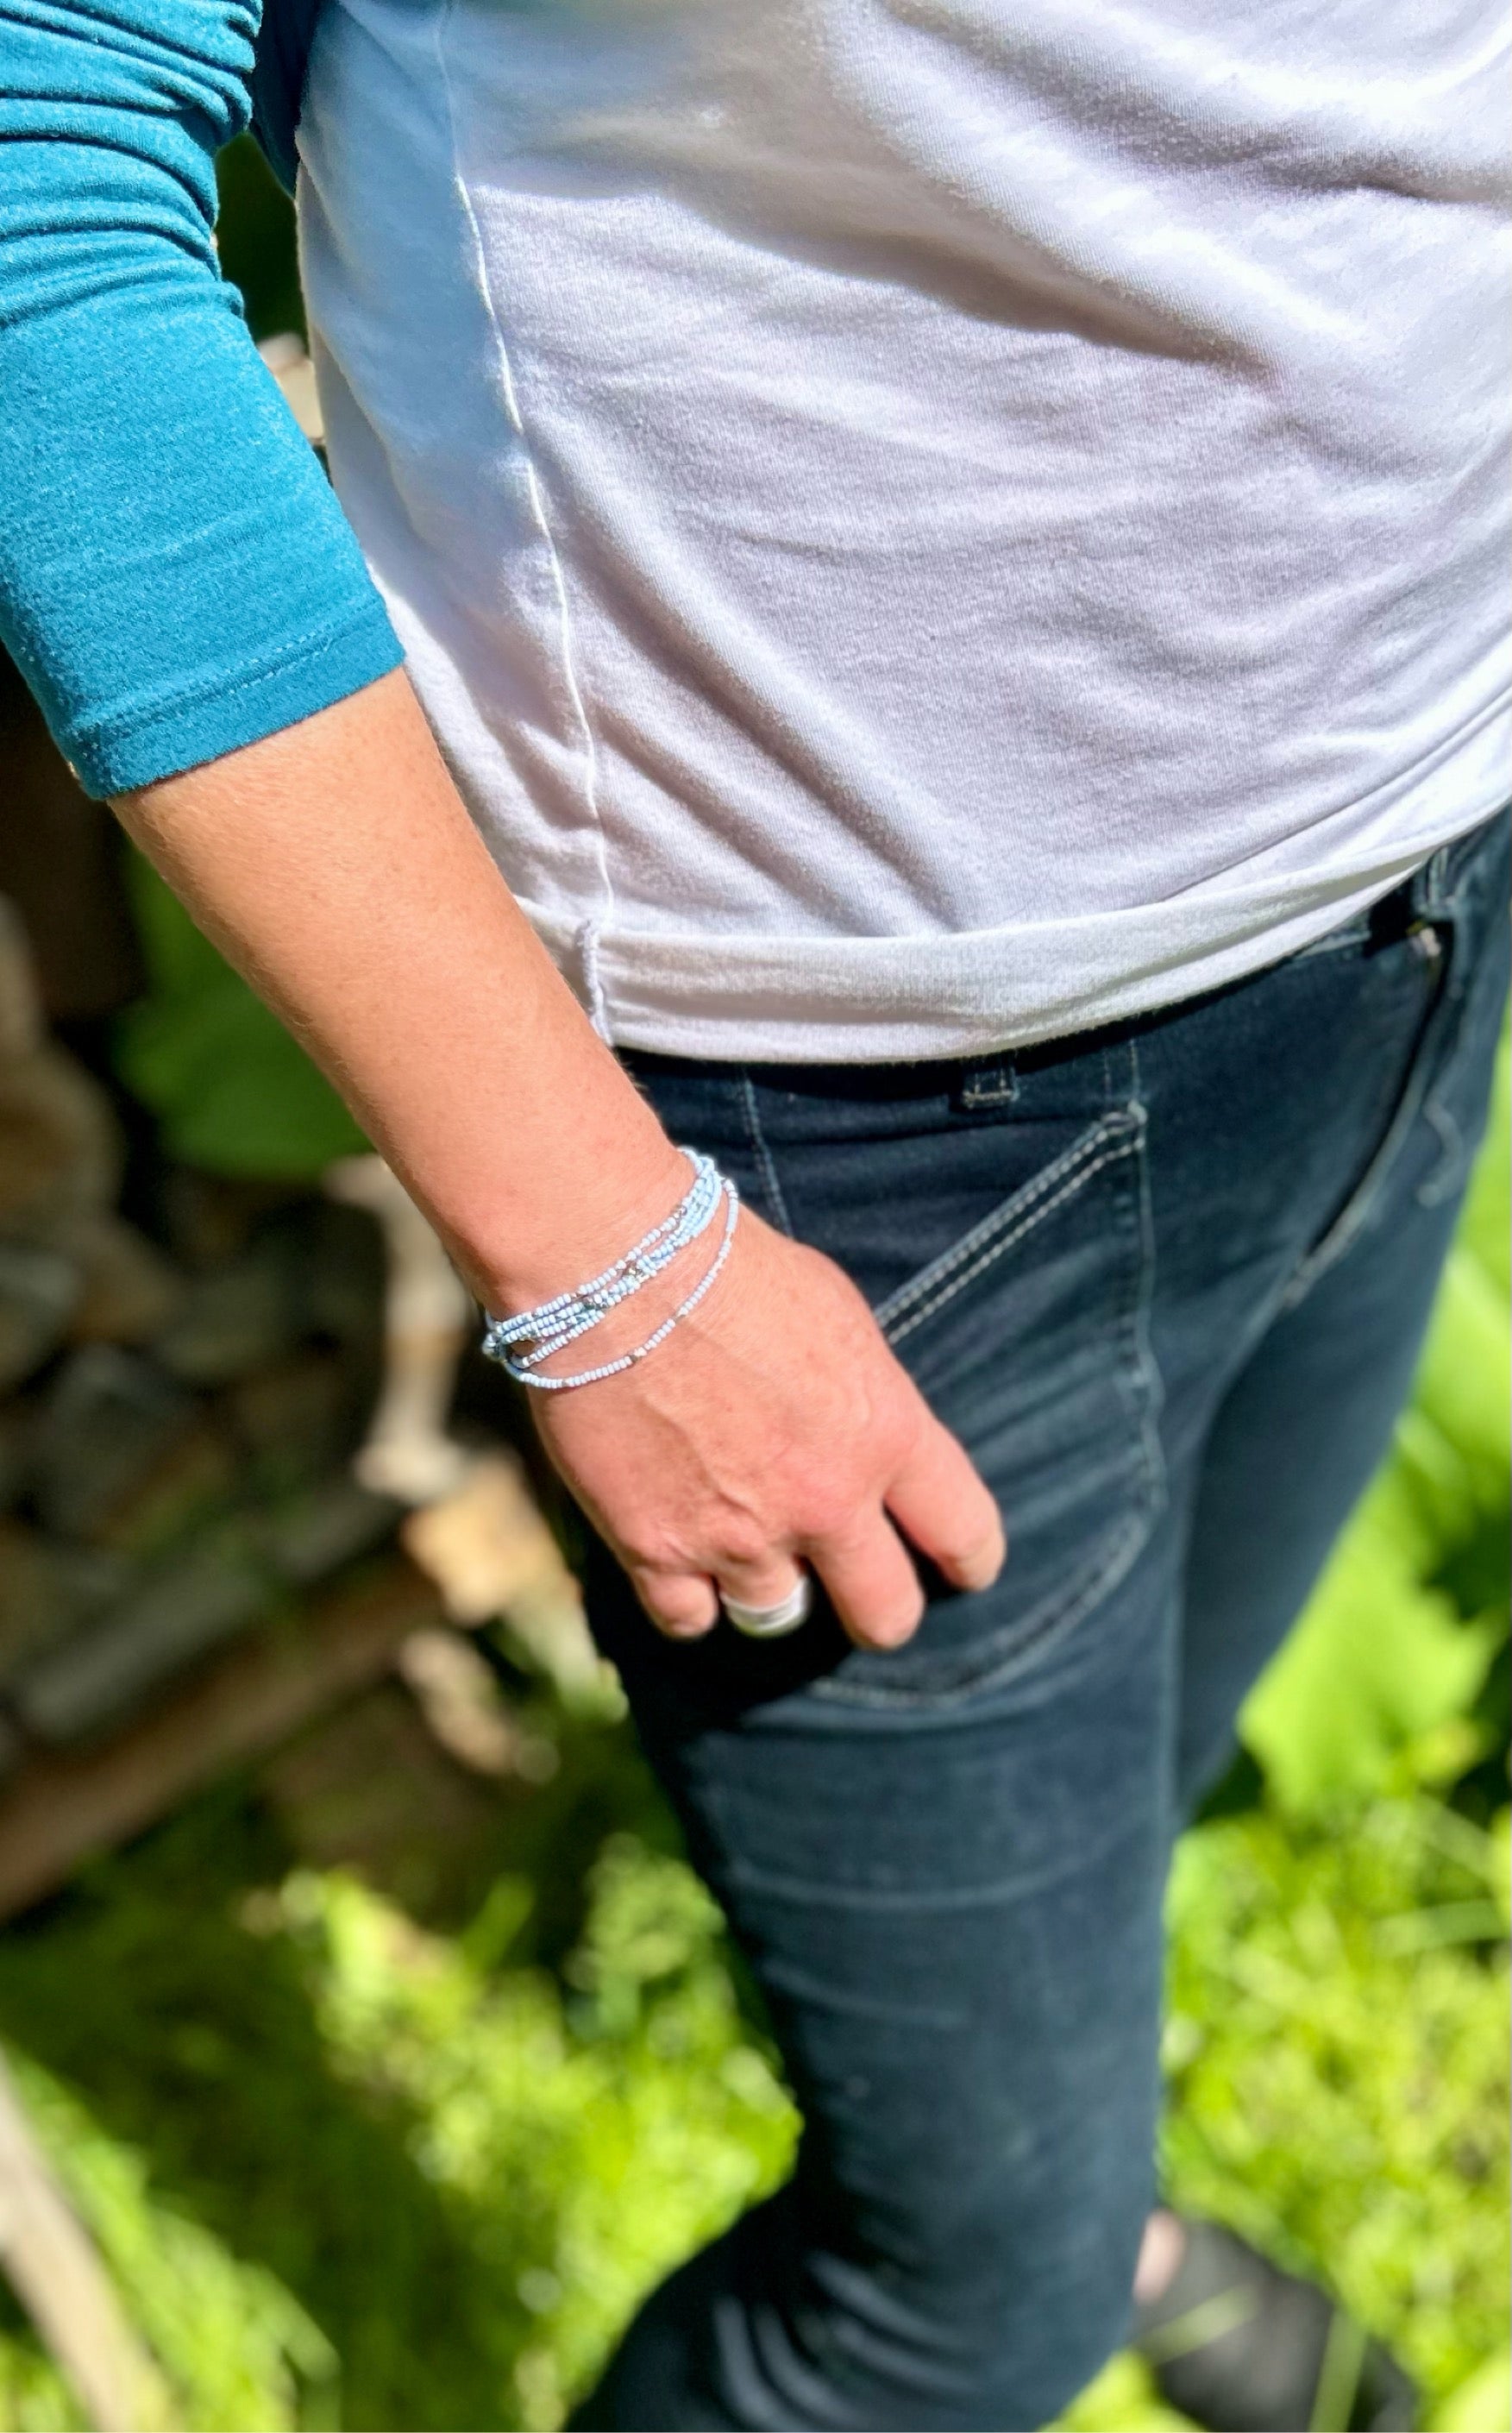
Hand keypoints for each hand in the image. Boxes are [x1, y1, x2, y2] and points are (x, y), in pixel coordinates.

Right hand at [531, 1205, 1005, 1647]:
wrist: (618, 1269)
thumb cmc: (732, 1267)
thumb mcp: (839, 1317)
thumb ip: (865, 1400)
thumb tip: (868, 1437)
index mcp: (886, 1434)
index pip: (965, 1535)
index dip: (967, 1560)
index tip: (957, 1568)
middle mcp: (825, 1501)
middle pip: (885, 1616)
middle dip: (875, 1608)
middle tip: (853, 1586)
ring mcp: (740, 1535)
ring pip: (776, 1618)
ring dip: (765, 1587)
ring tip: (744, 1545)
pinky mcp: (656, 1549)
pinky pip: (687, 1618)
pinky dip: (685, 1595)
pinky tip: (680, 1558)